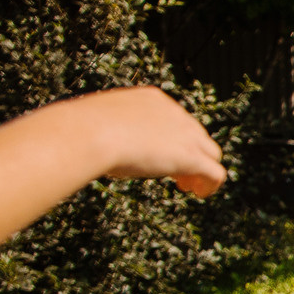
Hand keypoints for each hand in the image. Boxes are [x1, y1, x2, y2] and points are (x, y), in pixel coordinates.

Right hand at [90, 87, 226, 194]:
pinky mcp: (191, 157)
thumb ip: (104, 131)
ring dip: (201, 170)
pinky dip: (210, 184)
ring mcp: (185, 135)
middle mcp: (174, 113)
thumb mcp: (95, 124)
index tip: (161, 154)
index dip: (173, 138)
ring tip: (188, 186)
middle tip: (177, 176)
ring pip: (209, 153)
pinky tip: (199, 193)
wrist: (86, 134)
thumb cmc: (79, 130)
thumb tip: (92, 143)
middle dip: (189, 154)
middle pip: (196, 135)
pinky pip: (215, 172)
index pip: (174, 119)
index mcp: (151, 99)